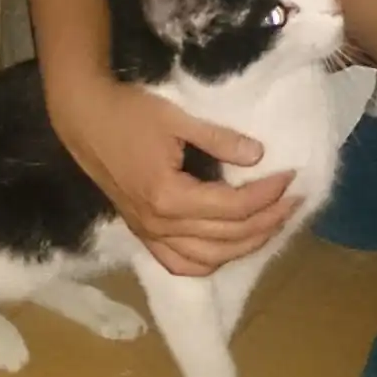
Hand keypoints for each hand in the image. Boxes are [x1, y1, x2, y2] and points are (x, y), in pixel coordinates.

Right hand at [47, 77, 298, 275]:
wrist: (84, 119)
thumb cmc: (127, 113)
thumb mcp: (176, 118)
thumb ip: (219, 139)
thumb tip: (259, 155)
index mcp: (169, 196)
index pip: (233, 207)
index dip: (268, 193)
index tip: (290, 176)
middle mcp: (160, 224)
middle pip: (227, 236)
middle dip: (268, 220)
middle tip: (293, 200)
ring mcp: (148, 233)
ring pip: (207, 259)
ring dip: (244, 246)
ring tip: (269, 225)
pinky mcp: (141, 232)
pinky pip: (177, 263)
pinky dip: (206, 263)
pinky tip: (224, 249)